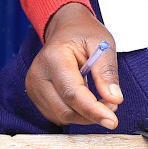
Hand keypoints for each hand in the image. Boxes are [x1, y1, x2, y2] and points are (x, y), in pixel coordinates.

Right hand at [25, 3, 122, 128]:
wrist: (66, 28)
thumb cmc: (85, 33)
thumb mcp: (103, 44)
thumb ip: (107, 72)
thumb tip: (114, 100)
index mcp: (54, 57)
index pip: (72, 93)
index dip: (93, 110)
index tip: (112, 121)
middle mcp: (38, 74)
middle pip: (64, 109)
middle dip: (92, 114)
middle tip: (113, 106)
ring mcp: (33, 86)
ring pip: (60, 115)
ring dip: (85, 115)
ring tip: (103, 100)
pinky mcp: (35, 95)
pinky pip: (57, 113)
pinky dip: (75, 112)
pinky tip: (88, 100)